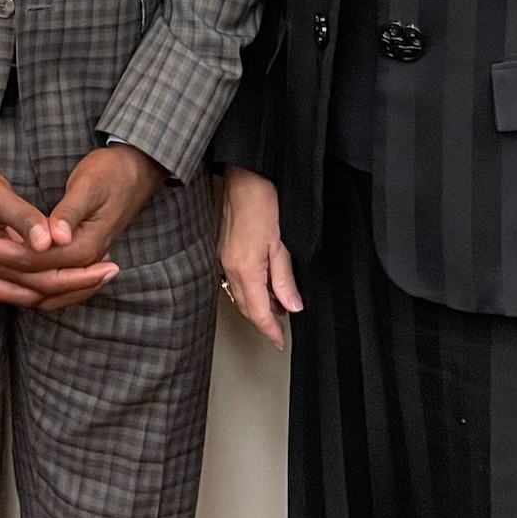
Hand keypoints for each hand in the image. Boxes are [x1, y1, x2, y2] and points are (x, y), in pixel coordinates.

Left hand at [0, 144, 162, 312]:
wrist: (136, 171)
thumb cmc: (111, 173)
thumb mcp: (89, 185)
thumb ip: (69, 214)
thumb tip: (53, 239)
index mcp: (86, 248)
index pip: (34, 260)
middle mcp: (84, 264)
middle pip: (34, 285)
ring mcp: (82, 266)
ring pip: (38, 293)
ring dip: (4, 288)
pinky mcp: (76, 262)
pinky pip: (44, 286)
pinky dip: (20, 284)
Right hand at [0, 152, 123, 307]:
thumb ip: (21, 218)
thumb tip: (48, 243)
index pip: (44, 278)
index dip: (79, 275)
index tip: (109, 266)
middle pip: (40, 289)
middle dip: (78, 283)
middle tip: (112, 271)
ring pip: (29, 289)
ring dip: (62, 284)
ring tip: (93, 274)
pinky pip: (19, 279)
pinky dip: (43, 279)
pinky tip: (58, 268)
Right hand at [216, 166, 301, 348]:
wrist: (243, 177)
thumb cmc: (262, 201)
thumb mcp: (281, 244)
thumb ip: (284, 278)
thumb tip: (292, 305)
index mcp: (245, 269)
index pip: (258, 311)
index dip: (270, 329)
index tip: (279, 340)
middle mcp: (230, 267)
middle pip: (246, 306)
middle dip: (263, 319)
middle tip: (280, 328)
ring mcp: (224, 258)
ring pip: (240, 294)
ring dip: (257, 304)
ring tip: (278, 306)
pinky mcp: (224, 249)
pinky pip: (236, 279)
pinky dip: (250, 288)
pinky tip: (264, 283)